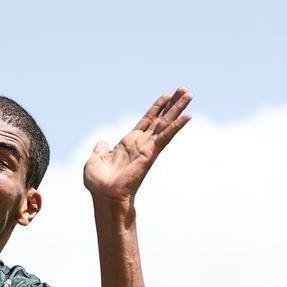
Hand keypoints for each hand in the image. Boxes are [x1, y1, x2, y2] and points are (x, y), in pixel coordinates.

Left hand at [83, 87, 192, 203]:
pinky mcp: (150, 153)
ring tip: (190, 94)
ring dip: (178, 109)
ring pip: (166, 124)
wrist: (104, 196)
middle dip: (173, 104)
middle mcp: (140, 143)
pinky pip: (166, 137)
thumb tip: (102, 143)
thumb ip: (100, 149)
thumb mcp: (96, 159)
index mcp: (128, 143)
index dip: (157, 108)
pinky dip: (176, 126)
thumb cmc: (99, 184)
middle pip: (160, 119)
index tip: (167, 95)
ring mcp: (147, 148)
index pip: (146, 120)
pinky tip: (188, 116)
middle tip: (186, 89)